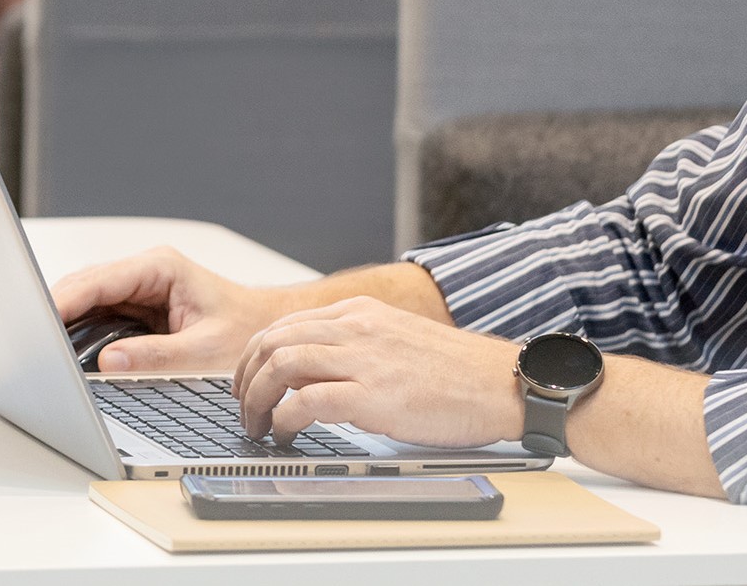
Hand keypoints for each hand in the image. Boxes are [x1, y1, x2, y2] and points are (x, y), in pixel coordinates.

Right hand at [49, 246, 305, 372]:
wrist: (270, 329)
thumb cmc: (247, 331)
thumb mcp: (203, 351)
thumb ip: (154, 356)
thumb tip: (107, 363)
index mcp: (160, 268)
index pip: (99, 280)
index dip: (64, 301)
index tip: (38, 320)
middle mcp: (145, 272)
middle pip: (84, 286)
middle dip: (56, 310)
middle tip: (31, 340)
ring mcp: (139, 287)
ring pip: (87, 298)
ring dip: (66, 320)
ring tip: (42, 346)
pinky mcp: (137, 306)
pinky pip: (98, 313)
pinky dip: (81, 330)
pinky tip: (66, 348)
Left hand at [234, 297, 524, 448]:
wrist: (503, 384)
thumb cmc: (458, 372)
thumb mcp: (397, 340)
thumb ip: (358, 346)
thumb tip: (316, 372)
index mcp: (360, 313)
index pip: (285, 325)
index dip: (254, 356)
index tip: (247, 380)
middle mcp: (356, 327)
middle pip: (273, 341)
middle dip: (245, 376)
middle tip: (242, 406)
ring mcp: (364, 359)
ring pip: (280, 365)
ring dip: (256, 398)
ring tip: (256, 424)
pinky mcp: (374, 395)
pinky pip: (306, 401)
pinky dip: (284, 419)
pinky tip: (285, 434)